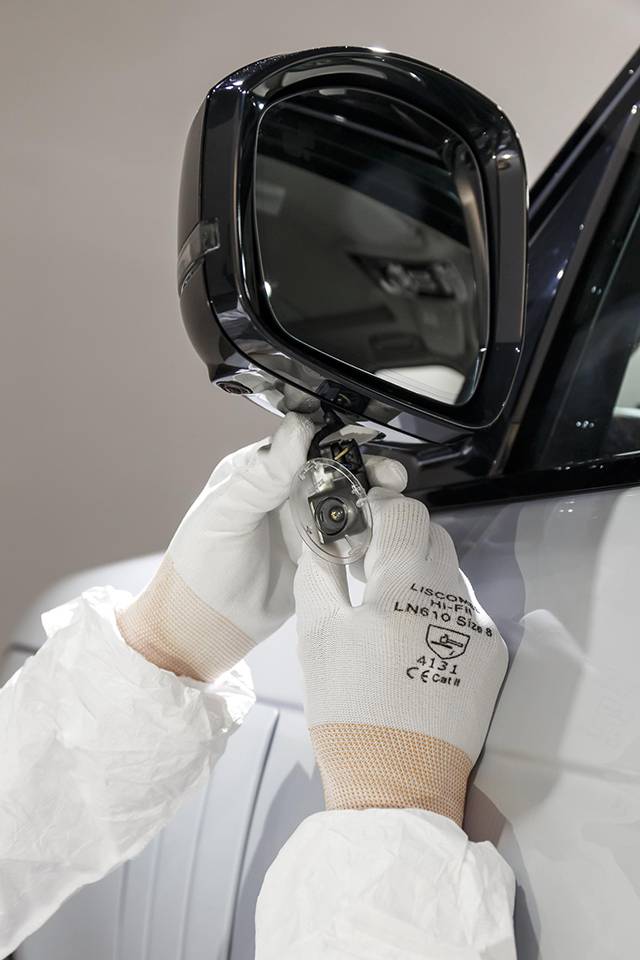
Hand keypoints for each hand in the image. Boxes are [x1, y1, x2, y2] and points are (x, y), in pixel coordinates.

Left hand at [117, 414, 406, 682]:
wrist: (208, 625)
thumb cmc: (201, 565)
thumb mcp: (227, 513)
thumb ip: (262, 474)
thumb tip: (298, 428)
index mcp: (261, 470)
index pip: (307, 443)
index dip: (338, 442)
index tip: (364, 445)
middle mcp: (287, 492)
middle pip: (337, 472)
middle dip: (367, 472)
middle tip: (391, 478)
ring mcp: (306, 524)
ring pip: (351, 505)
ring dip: (374, 505)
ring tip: (394, 510)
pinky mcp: (322, 556)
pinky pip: (354, 541)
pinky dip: (370, 540)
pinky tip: (383, 542)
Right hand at [295, 488, 507, 824]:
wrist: (398, 783)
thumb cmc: (348, 709)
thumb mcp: (317, 636)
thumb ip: (321, 571)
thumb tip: (323, 533)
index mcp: (406, 587)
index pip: (407, 513)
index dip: (380, 507)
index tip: (361, 520)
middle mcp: (453, 598)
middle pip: (435, 537)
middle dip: (402, 539)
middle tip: (369, 564)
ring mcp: (479, 629)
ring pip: (450, 574)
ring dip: (419, 575)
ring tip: (387, 610)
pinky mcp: (492, 657)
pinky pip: (463, 612)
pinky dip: (436, 611)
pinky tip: (411, 642)